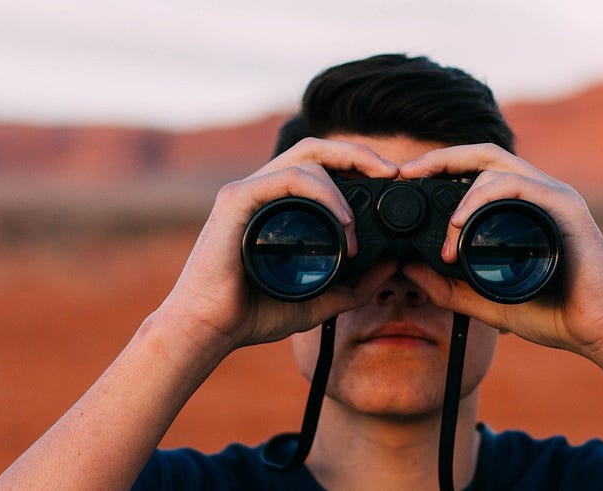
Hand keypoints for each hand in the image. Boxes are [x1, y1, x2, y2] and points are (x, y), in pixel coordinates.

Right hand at [154, 138, 400, 352]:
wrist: (210, 330)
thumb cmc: (253, 313)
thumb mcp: (319, 300)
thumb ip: (355, 286)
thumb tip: (392, 265)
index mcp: (279, 204)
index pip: (321, 165)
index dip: (357, 164)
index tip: (391, 181)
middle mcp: (263, 190)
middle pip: (315, 148)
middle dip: (358, 153)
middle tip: (391, 172)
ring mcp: (247, 190)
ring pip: (306, 159)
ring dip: (341, 187)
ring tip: (354, 226)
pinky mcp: (236, 199)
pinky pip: (286, 178)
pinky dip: (321, 192)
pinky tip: (340, 220)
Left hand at [399, 144, 602, 362]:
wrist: (602, 331)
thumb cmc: (555, 315)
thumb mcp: (486, 302)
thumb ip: (449, 288)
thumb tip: (408, 270)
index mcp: (522, 207)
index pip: (477, 170)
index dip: (441, 167)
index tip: (406, 180)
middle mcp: (539, 193)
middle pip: (483, 154)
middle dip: (441, 157)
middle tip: (406, 173)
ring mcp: (554, 195)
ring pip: (496, 167)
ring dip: (460, 193)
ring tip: (445, 231)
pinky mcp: (565, 206)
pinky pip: (517, 186)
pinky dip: (483, 198)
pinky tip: (462, 223)